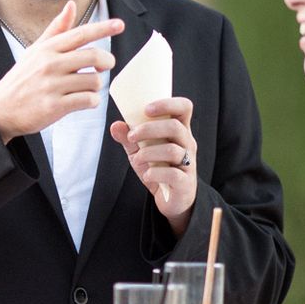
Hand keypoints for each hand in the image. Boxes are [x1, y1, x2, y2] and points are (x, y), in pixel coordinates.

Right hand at [0, 0, 123, 142]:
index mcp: (47, 49)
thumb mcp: (35, 51)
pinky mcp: (54, 106)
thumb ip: (56, 29)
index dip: (103, 28)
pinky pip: (88, 100)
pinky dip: (91, 101)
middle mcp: (50, 64)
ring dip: (96, 86)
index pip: (80, 34)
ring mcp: (52, 86)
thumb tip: (71, 6)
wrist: (1, 110)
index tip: (120, 25)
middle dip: (106, 61)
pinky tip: (83, 101)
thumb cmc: (21, 79)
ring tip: (87, 88)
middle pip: (93, 57)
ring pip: (94, 81)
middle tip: (104, 66)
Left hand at [110, 96, 196, 230]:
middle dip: (149, 129)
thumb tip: (115, 125)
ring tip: (136, 159)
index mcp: (179, 131)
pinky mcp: (185, 182)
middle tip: (132, 136)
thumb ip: (129, 139)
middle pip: (175, 127)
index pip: (184, 108)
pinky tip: (146, 175)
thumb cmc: (159, 168)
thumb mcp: (140, 151)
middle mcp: (187, 144)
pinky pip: (172, 174)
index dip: (167, 104)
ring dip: (149, 152)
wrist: (172, 200)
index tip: (146, 109)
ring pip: (173, 150)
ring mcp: (189, 163)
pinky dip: (155, 173)